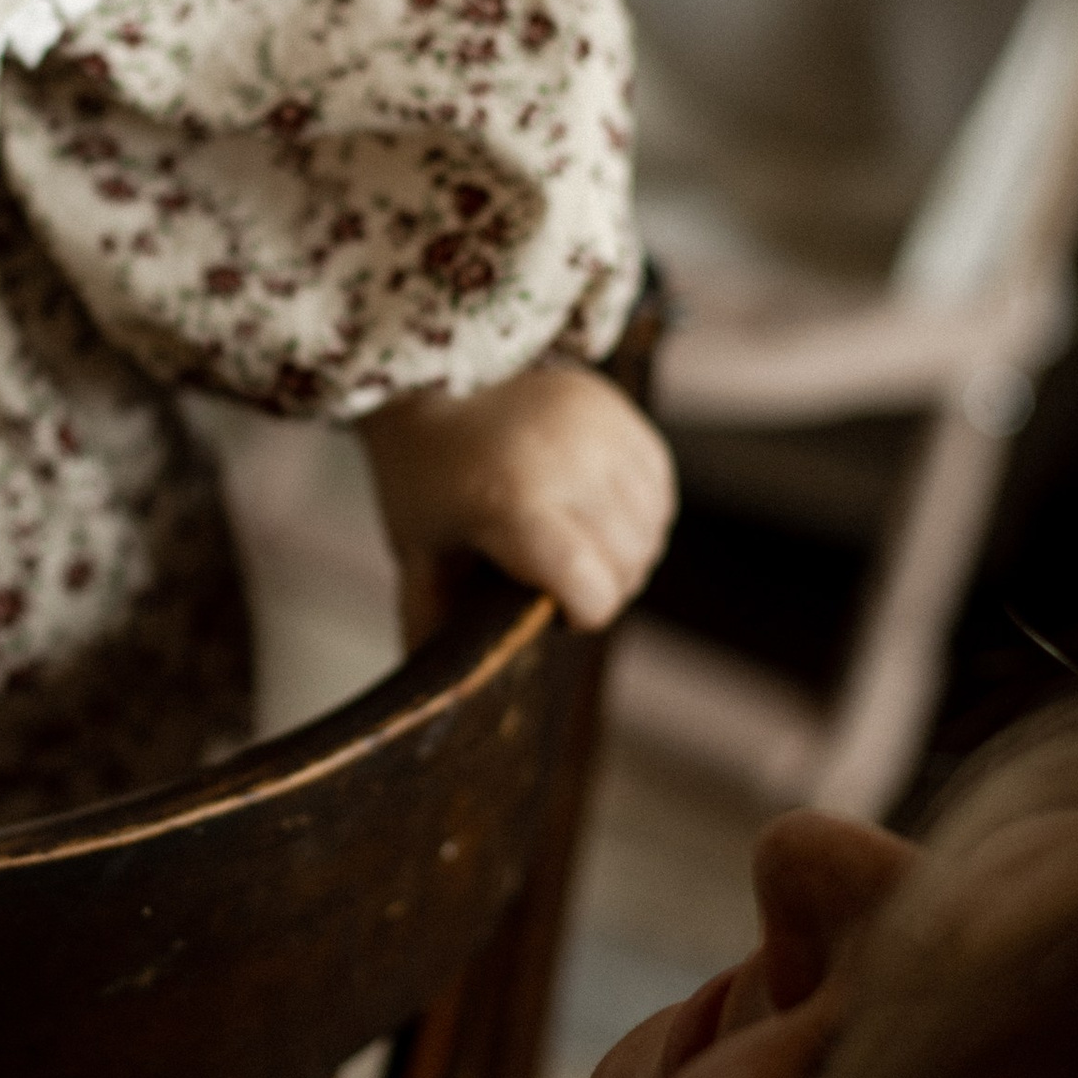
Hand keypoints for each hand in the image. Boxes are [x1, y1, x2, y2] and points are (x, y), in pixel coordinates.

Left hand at [361, 367, 674, 640]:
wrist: (431, 375)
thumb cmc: (423, 476)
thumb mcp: (417, 553)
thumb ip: (432, 623)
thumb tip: (438, 701)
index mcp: (511, 501)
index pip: (590, 587)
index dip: (583, 616)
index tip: (556, 613)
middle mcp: (566, 460)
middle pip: (628, 563)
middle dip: (604, 587)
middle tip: (561, 581)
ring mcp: (597, 429)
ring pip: (651, 528)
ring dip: (627, 550)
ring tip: (580, 545)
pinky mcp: (617, 410)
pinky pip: (659, 486)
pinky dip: (640, 511)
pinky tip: (600, 512)